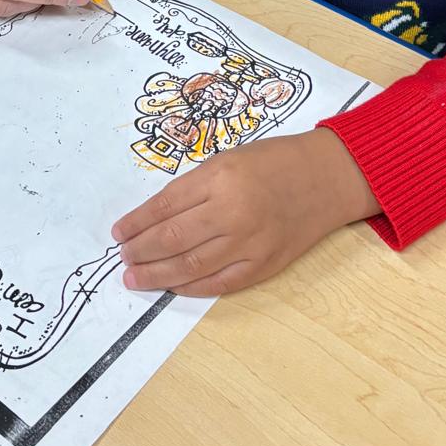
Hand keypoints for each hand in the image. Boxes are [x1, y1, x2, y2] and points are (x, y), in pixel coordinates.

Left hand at [112, 130, 378, 297]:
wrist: (326, 178)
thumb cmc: (275, 161)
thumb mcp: (229, 158)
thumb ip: (195, 187)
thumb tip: (156, 218)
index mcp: (220, 176)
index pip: (165, 205)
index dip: (137, 222)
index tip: (119, 232)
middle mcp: (233, 211)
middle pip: (173, 239)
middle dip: (141, 250)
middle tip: (122, 257)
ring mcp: (250, 242)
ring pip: (191, 266)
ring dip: (158, 274)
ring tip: (135, 277)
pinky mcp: (265, 264)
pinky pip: (220, 282)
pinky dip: (192, 287)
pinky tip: (173, 286)